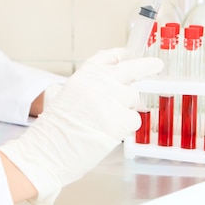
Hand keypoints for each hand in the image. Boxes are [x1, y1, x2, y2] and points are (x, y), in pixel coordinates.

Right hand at [0, 48, 162, 202]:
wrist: (48, 149)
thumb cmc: (53, 128)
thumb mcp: (63, 94)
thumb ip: (85, 86)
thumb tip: (103, 87)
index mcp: (85, 74)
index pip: (109, 56)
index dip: (120, 55)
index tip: (127, 54)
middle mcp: (101, 81)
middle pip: (133, 68)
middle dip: (148, 66)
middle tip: (157, 65)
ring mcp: (113, 99)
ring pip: (134, 98)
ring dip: (127, 108)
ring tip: (108, 121)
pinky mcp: (121, 120)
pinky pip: (134, 119)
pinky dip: (126, 127)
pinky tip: (110, 132)